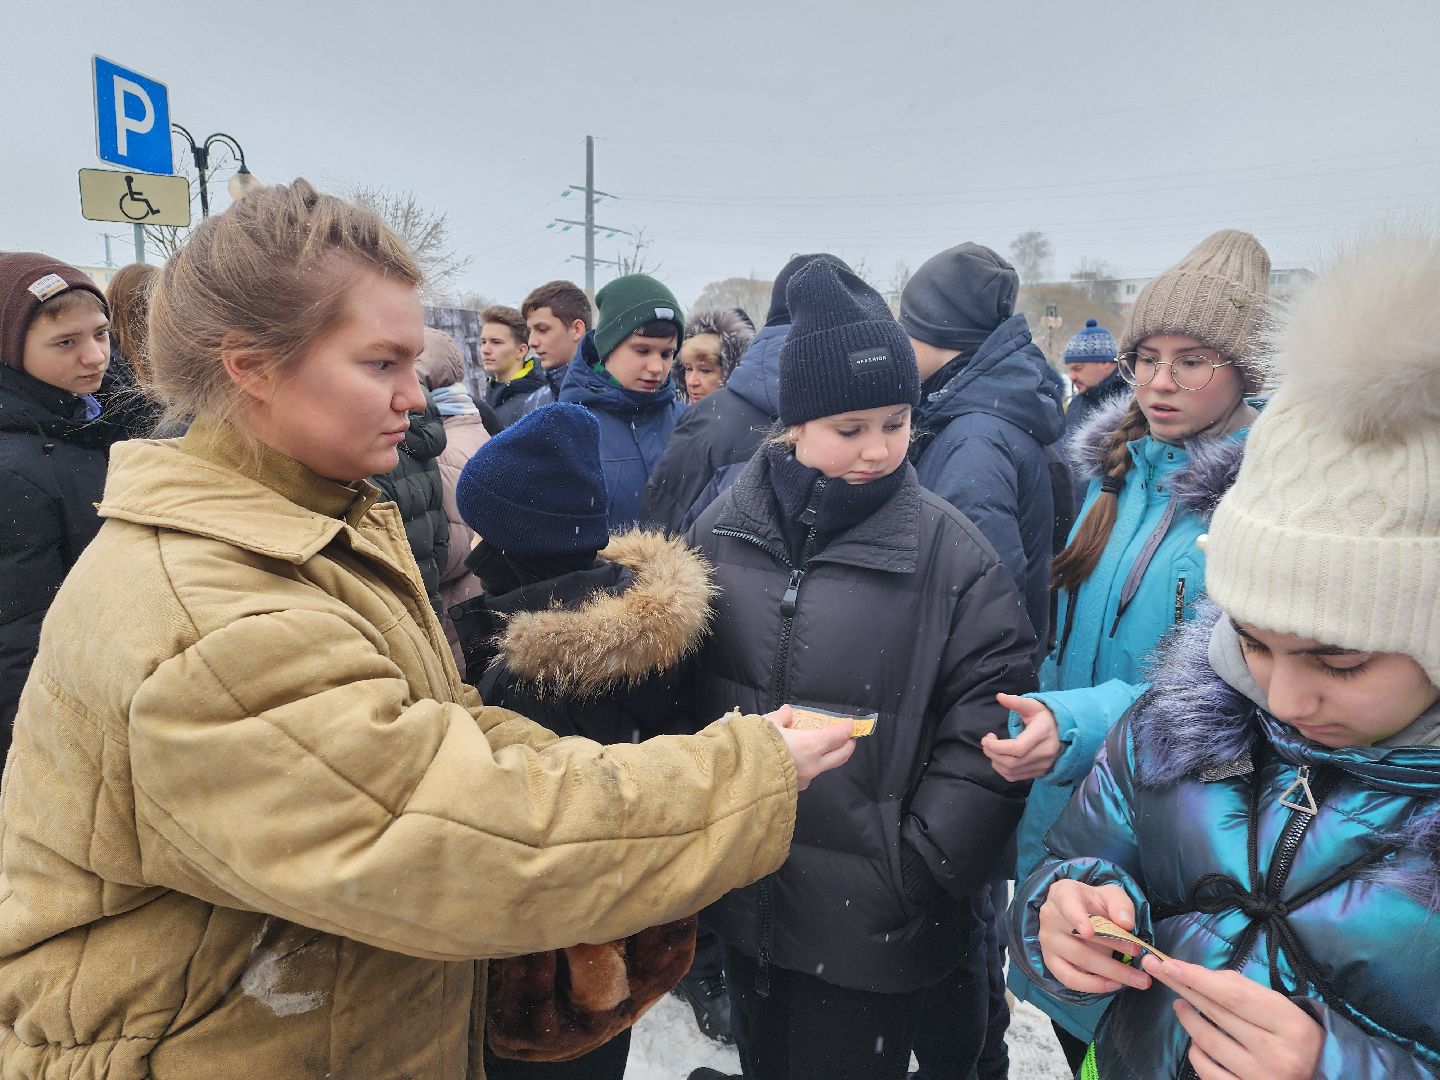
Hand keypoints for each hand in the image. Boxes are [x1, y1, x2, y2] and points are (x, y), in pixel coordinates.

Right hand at [764, 705, 855, 790]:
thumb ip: (781, 717)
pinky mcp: (795, 790)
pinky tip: (800, 762)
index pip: (838, 736)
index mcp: (811, 745)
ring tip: (822, 749)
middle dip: (849, 745)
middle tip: (849, 738)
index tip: (850, 723)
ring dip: (829, 758)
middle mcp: (814, 764)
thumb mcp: (767, 723)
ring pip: (825, 768)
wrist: (742, 776)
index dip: (847, 728)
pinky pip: (809, 776)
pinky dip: (811, 767)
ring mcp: (805, 780)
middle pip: (841, 756)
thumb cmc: (756, 745)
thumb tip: (788, 712)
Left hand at [982, 694, 1060, 781]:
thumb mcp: (1032, 705)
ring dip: (995, 761)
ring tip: (992, 749)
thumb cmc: (1044, 717)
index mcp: (1043, 734)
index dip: (997, 747)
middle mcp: (1045, 753)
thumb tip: (999, 696)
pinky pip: (1015, 777)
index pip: (1018, 748)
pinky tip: (1000, 758)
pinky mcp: (1040, 772)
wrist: (1063, 732)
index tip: (987, 739)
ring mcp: (1044, 765)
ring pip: (1012, 771)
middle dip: (992, 753)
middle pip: (1012, 762)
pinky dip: (1002, 770)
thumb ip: (1016, 702)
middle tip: (987, 742)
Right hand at [1037, 879, 1152, 994]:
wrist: (1079, 912)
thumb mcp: (1110, 894)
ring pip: (1078, 961)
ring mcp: (1048, 942)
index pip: (1068, 905)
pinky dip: (1093, 985)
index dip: (1077, 919)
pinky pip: (1070, 978)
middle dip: (1113, 949)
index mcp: (1062, 895)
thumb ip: (1120, 905)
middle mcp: (1050, 919)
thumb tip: (1126, 924)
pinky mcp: (1051, 962)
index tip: (1089, 933)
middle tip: (1139, 955)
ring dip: (1110, 973)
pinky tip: (1113, 984)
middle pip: (1079, 940)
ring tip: (1136, 978)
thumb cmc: (1095, 902)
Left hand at [1141, 956, 1322, 1079]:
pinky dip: (1196, 1052)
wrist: (1321, 1077)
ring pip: (1207, 1042)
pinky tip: (1195, 1041)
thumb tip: (1202, 976)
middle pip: (1217, 1014)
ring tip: (1180, 1004)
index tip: (1169, 964)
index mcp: (1290, 1025)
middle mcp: (1276, 1054)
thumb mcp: (1284, 1010)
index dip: (1198, 978)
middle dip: (1183, 988)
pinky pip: (1207, 1071)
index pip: (1234, 996)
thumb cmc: (1297, 1037)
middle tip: (1158, 970)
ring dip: (1187, 1018)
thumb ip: (1246, 992)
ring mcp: (1260, 1078)